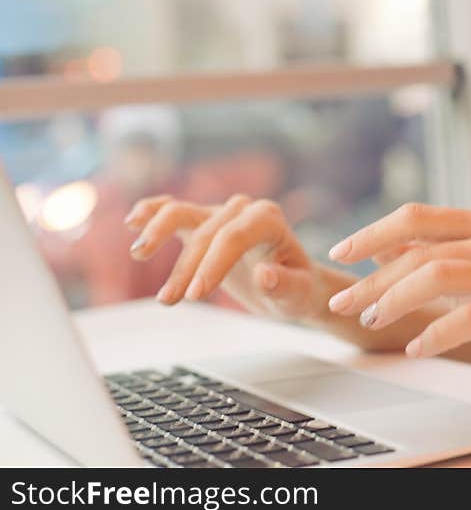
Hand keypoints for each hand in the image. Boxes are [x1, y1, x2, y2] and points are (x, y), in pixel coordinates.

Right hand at [124, 194, 323, 318]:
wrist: (292, 284)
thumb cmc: (297, 288)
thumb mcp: (298, 294)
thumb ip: (285, 285)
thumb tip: (265, 275)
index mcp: (268, 219)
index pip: (233, 237)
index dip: (211, 264)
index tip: (195, 295)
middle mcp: (243, 209)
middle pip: (205, 231)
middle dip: (185, 267)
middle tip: (171, 301)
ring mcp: (219, 212)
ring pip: (180, 212)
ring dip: (157, 236)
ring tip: (139, 255)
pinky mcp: (201, 221)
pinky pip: (170, 208)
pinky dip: (151, 212)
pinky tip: (132, 223)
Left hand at [325, 203, 470, 401]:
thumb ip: (431, 258)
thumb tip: (376, 246)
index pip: (417, 217)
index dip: (372, 232)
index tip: (340, 254)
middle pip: (420, 251)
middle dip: (373, 280)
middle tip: (343, 305)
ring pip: (440, 275)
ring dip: (395, 301)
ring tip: (372, 322)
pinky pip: (470, 318)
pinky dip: (434, 334)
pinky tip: (415, 349)